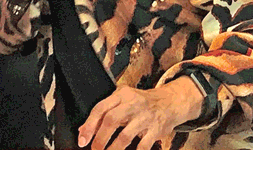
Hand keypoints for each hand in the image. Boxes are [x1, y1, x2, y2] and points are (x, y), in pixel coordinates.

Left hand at [77, 78, 203, 149]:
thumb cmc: (141, 102)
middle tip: (94, 149)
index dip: (89, 125)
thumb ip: (103, 113)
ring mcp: (145, 117)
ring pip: (125, 135)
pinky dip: (133, 154)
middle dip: (100, 138)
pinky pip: (142, 146)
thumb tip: (83, 130)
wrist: (169, 102)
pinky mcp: (156, 130)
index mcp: (122, 95)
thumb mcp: (121, 100)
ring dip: (113, 149)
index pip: (101, 108)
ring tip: (107, 156)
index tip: (83, 139)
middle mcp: (133, 104)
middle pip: (111, 120)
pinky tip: (127, 157)